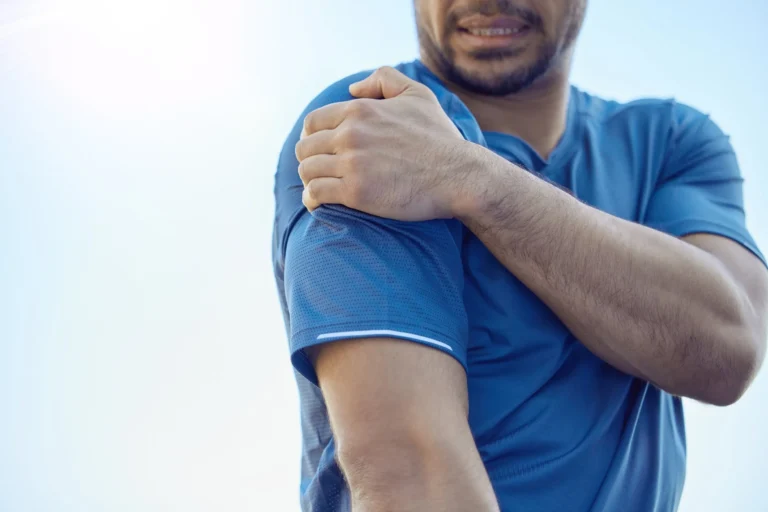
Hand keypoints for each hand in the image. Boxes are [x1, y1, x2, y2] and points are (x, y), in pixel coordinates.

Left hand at [294, 66, 474, 220]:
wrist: (458, 176)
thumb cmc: (440, 138)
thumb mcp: (417, 94)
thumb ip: (383, 80)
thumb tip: (352, 88)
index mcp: (359, 110)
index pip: (313, 122)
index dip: (312, 137)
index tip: (320, 149)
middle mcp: (350, 134)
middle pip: (305, 147)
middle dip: (309, 159)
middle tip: (321, 170)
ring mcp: (351, 164)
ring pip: (307, 171)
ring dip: (310, 180)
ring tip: (320, 187)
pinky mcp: (355, 192)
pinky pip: (316, 194)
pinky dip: (312, 199)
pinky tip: (317, 203)